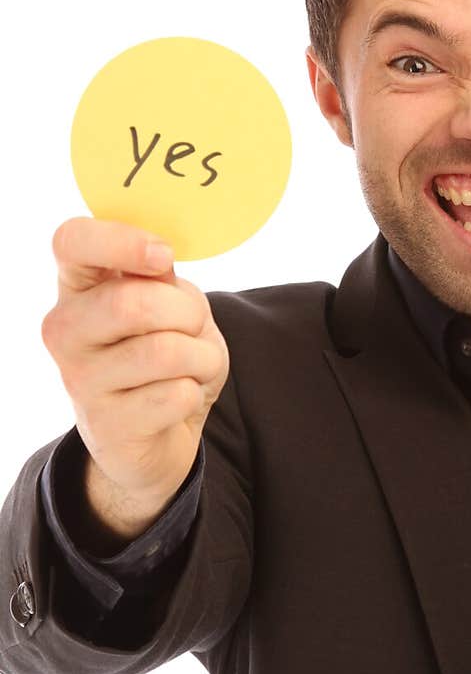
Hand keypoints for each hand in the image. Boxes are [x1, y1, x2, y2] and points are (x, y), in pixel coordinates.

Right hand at [41, 217, 229, 512]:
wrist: (158, 432)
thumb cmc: (163, 349)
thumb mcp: (167, 301)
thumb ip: (158, 277)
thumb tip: (157, 260)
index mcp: (77, 285)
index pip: (72, 241)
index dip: (122, 241)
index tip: (163, 256)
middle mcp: (65, 330)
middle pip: (132, 303)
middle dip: (188, 312)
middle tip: (194, 326)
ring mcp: (80, 380)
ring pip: (164, 352)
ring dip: (202, 356)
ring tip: (194, 364)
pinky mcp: (108, 426)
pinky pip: (176, 395)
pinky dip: (195, 393)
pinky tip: (178, 398)